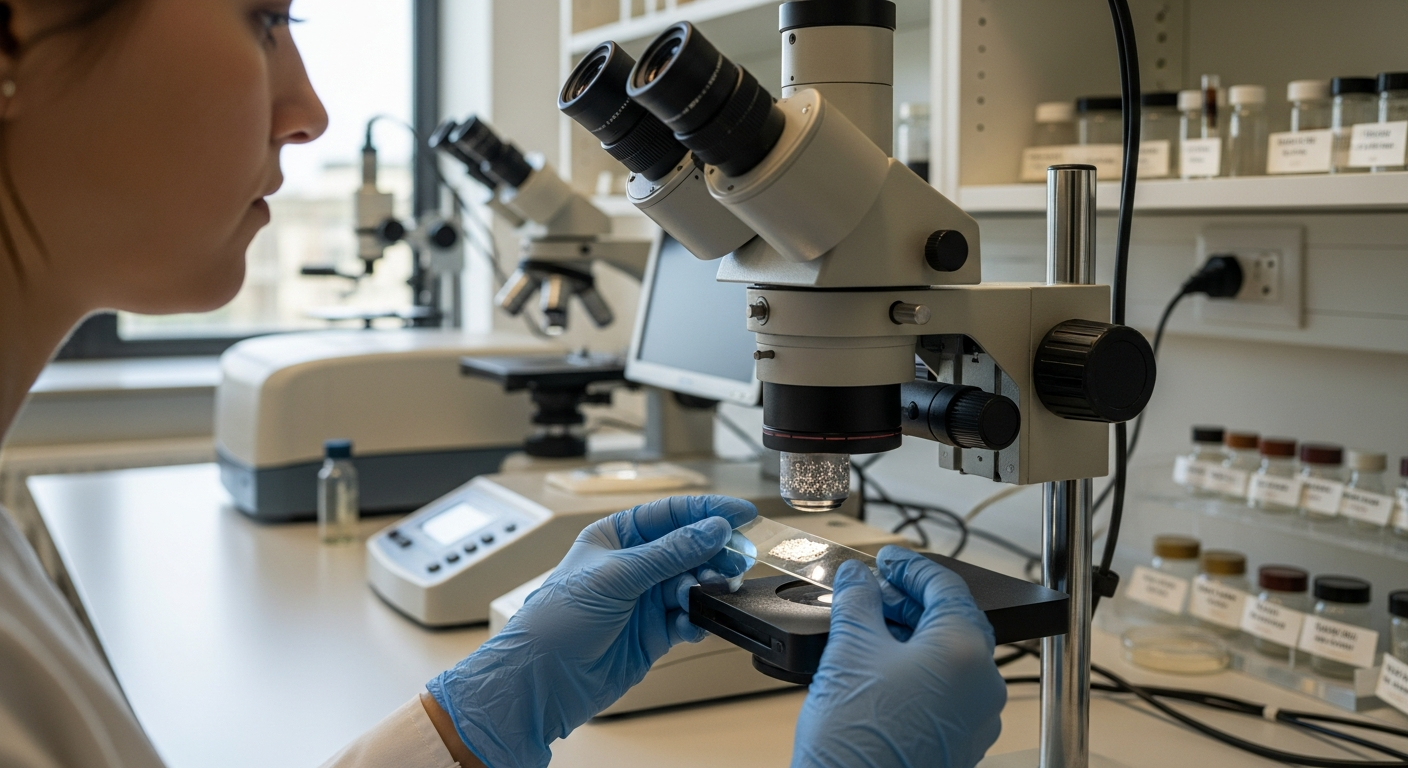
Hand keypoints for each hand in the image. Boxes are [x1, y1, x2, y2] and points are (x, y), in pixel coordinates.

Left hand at [426, 495, 756, 767]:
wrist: (543, 681)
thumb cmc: (557, 620)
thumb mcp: (615, 576)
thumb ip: (669, 553)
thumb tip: (713, 529)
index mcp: (616, 537)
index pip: (671, 514)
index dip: (708, 511)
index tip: (743, 513)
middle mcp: (633, 565)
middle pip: (689, 548)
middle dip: (714, 553)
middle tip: (737, 560)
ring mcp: (645, 600)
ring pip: (693, 584)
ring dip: (707, 587)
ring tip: (714, 592)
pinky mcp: (654, 633)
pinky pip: (689, 618)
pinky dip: (697, 619)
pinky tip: (692, 623)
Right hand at [791, 546, 1005, 767]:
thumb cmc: (860, 741)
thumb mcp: (850, 649)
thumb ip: (858, 600)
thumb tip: (858, 577)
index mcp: (966, 651)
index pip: (946, 586)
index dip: (911, 566)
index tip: (888, 559)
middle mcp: (983, 684)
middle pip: (953, 620)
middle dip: (910, 602)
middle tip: (872, 592)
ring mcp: (976, 718)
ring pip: (950, 656)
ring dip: (912, 635)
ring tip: (869, 630)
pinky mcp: (959, 743)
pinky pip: (946, 689)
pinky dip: (917, 669)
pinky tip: (880, 669)